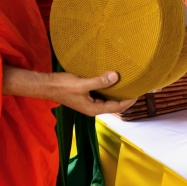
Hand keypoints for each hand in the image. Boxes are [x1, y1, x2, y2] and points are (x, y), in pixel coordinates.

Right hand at [2, 66, 135, 116]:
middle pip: (114, 104)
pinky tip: (113, 79)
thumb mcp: (82, 84)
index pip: (117, 107)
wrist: (47, 85)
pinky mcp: (86, 96)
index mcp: (93, 109)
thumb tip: (116, 77)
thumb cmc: (62, 86)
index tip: (139, 92)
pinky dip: (109, 88)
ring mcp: (89, 102)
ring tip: (128, 82)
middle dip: (126, 97)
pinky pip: (102, 93)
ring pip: (108, 99)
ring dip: (118, 92)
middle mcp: (93, 107)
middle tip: (137, 86)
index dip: (129, 101)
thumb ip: (99, 81)